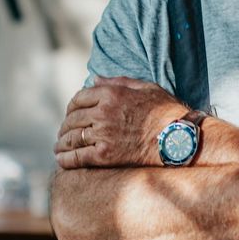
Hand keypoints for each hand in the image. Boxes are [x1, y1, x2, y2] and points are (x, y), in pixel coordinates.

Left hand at [54, 77, 184, 168]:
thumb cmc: (166, 112)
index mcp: (110, 94)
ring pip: (70, 138)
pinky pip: (76, 157)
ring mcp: (102, 135)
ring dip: (62, 143)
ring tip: (60, 147)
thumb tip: (94, 79)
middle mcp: (102, 112)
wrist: (179, 139)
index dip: (72, 107)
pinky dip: (65, 159)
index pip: (78, 99)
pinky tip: (62, 160)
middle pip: (72, 119)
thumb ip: (118, 82)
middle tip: (64, 133)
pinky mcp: (105, 156)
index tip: (72, 115)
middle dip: (66, 126)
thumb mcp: (146, 88)